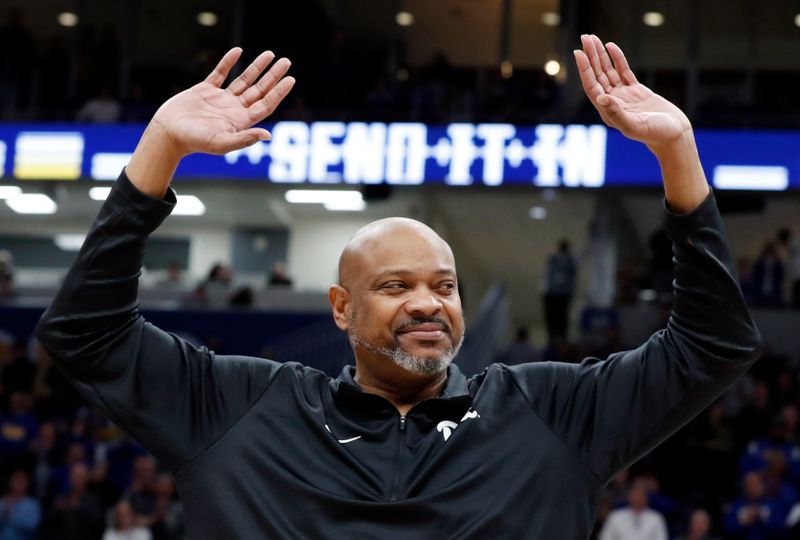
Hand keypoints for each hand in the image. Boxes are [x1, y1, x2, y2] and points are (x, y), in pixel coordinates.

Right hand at [152, 48, 295, 156]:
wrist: (168, 134)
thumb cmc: (194, 142)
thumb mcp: (222, 143)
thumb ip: (245, 138)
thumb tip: (268, 135)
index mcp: (241, 121)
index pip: (266, 104)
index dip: (279, 92)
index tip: (291, 79)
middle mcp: (234, 109)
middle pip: (259, 90)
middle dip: (273, 76)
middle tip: (286, 61)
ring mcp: (221, 99)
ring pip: (244, 80)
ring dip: (257, 67)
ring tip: (270, 54)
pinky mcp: (205, 90)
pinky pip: (220, 73)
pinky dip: (229, 62)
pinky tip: (238, 51)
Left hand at [574, 34, 690, 151]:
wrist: (673, 135)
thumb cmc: (655, 134)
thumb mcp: (634, 125)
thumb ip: (616, 113)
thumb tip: (600, 97)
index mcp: (608, 111)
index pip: (592, 86)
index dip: (585, 69)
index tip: (579, 52)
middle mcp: (612, 102)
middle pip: (598, 75)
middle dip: (591, 57)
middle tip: (585, 37)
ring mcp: (624, 96)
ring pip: (608, 72)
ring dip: (600, 56)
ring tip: (593, 39)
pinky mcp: (636, 91)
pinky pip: (623, 71)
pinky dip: (617, 59)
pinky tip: (611, 47)